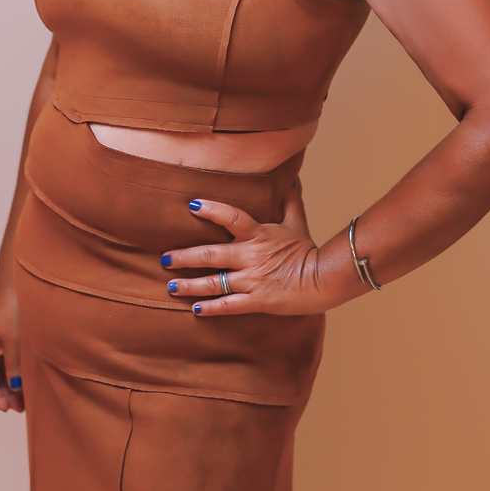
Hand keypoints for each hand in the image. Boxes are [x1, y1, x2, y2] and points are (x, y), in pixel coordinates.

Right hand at [0, 286, 23, 411]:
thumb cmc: (10, 311)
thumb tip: (14, 386)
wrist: (13, 288)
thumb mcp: (13, 341)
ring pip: (0, 373)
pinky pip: (6, 364)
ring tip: (24, 398)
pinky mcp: (4, 341)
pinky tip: (24, 380)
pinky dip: (13, 374)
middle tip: (20, 408)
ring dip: (10, 386)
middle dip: (4, 395)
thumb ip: (14, 365)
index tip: (7, 409)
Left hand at [160, 179, 331, 316]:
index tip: (192, 205)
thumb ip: (289, 202)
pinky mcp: (257, 301)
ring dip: (189, 285)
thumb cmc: (309, 250)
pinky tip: (195, 309)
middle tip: (164, 259)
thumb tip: (290, 181)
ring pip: (213, 282)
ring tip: (171, 285)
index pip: (232, 217)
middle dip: (184, 257)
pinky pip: (228, 305)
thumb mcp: (297, 223)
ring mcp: (252, 280)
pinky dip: (211, 308)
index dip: (212, 210)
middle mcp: (250, 256)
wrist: (325, 279)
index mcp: (259, 234)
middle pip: (210, 255)